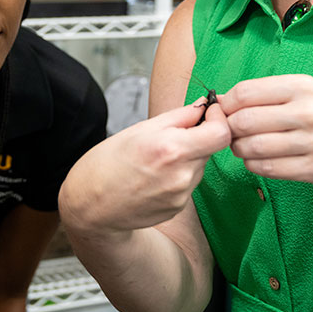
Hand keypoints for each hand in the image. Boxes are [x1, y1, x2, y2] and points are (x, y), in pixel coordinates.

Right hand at [59, 99, 230, 233]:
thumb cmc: (108, 161)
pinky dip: (179, 173)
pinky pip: (189, 183)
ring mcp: (181, 195)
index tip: (209, 112)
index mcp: (172, 149)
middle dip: (199, 136)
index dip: (219, 118)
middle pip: (211, 148)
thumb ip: (180, 115)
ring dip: (188, 156)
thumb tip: (204, 104)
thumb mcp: (142, 127)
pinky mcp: (178, 207)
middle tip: (172, 134)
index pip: (221, 133)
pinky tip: (155, 174)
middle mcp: (181, 176)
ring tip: (158, 157)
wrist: (90, 204)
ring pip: (200, 165)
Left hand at [219, 75, 312, 186]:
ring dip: (238, 149)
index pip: (245, 92)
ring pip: (254, 147)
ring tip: (241, 146)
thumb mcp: (305, 90)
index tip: (223, 111)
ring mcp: (311, 142)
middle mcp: (307, 112)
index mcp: (301, 87)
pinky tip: (255, 159)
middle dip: (228, 128)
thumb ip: (266, 93)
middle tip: (229, 132)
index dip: (226, 104)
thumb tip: (221, 99)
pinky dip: (253, 165)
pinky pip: (268, 169)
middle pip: (245, 121)